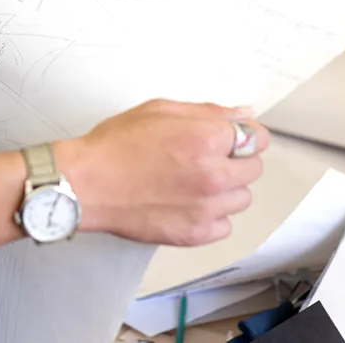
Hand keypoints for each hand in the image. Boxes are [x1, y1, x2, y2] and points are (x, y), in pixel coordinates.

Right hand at [57, 100, 268, 246]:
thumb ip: (207, 112)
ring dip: (225, 189)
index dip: (244, 136)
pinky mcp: (195, 233)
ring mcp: (206, 208)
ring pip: (242, 198)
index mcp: (206, 140)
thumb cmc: (115, 145)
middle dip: (234, 160)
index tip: (230, 139)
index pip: (258, 139)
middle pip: (253, 169)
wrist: (86, 184)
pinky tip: (187, 202)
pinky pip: (224, 225)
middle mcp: (213, 175)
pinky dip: (211, 215)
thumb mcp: (160, 110)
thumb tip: (243, 114)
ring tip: (192, 182)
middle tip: (203, 158)